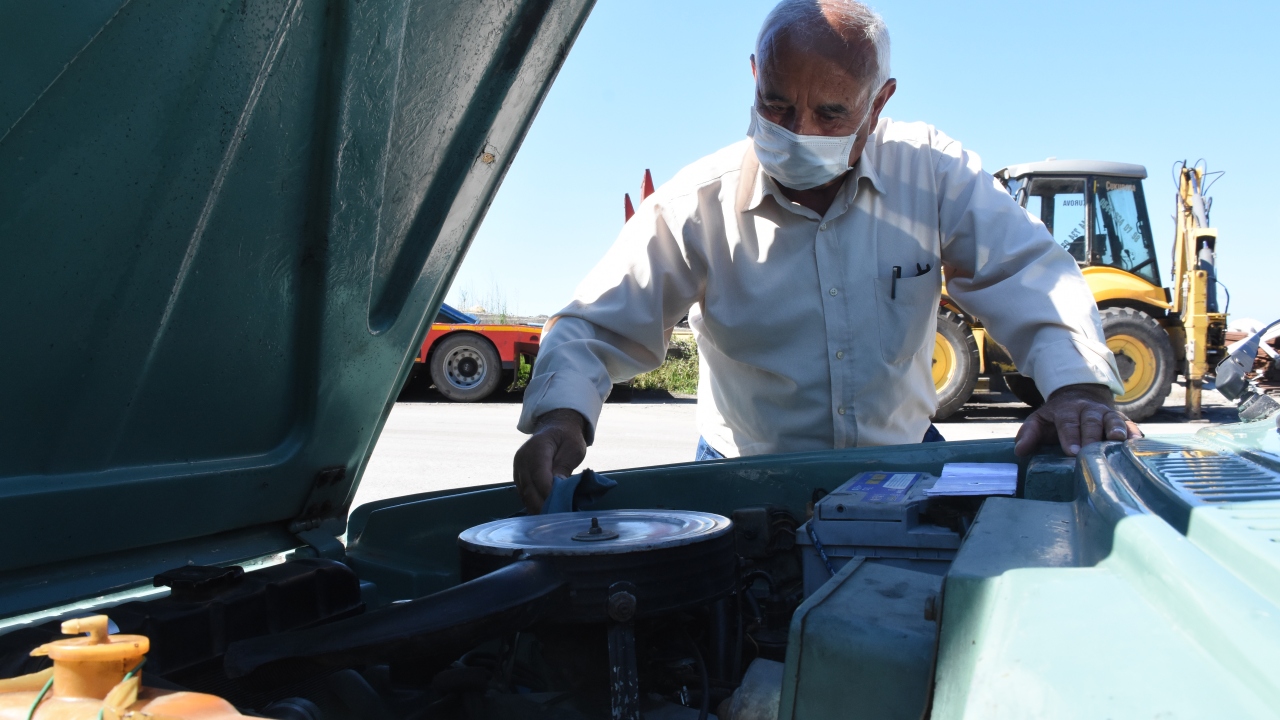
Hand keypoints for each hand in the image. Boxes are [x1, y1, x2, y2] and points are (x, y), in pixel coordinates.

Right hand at [513, 409, 588, 512]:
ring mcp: (518, 468)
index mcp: (537, 448)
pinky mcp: (519, 476)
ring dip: (537, 508)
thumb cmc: (567, 438)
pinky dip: (533, 504)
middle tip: (556, 519)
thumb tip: (558, 486)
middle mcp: (522, 459)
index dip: (548, 493)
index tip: (559, 506)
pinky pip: (524, 493)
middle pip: (529, 488)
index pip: (539, 475)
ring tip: (551, 520)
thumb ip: (564, 466)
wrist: (555, 428)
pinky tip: (544, 513)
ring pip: (524, 494)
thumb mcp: (573, 449)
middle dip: (542, 505)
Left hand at [1014, 383, 1141, 456]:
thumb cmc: (1058, 416)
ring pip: (1113, 420)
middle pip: (1092, 422)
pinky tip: (1138, 443)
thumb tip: (1019, 451)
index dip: (1070, 437)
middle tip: (1092, 451)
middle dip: (1092, 436)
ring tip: (1119, 441)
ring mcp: (1108, 414)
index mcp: (1067, 410)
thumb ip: (1028, 434)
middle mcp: (1089, 410)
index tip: (1071, 452)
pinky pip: (1131, 425)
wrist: (1081, 398)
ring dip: (1117, 430)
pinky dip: (1134, 433)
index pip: (1067, 423)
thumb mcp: (1039, 420)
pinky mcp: (1123, 420)